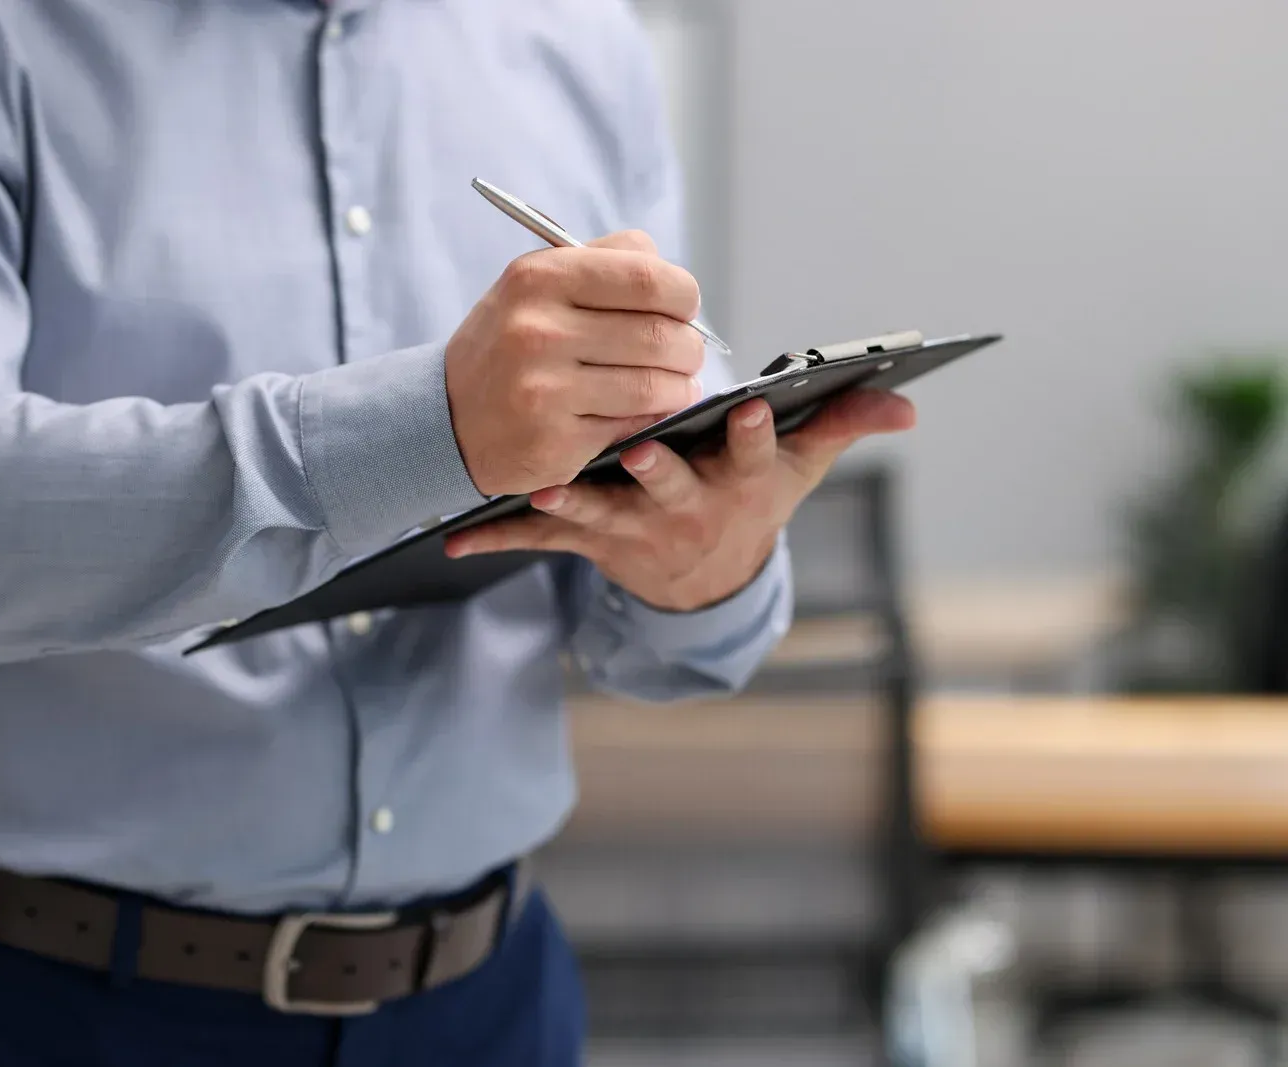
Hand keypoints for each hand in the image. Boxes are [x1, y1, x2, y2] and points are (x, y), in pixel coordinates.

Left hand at [444, 389, 916, 611]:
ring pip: (600, 514)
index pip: (748, 454)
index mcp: (734, 482)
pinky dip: (499, 537)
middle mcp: (682, 509)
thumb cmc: (747, 501)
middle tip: (639, 451)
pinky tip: (456, 537)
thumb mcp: (796, 469)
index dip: (748, 433)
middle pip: (670, 488)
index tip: (746, 406)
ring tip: (542, 492)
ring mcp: (632, 528)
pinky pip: (540, 542)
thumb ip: (841, 424)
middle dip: (657, 471)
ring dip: (572, 503)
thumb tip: (906, 401)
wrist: (702, 579)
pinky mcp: (588, 540)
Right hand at [445, 231, 706, 496]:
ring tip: (675, 384)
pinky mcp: (554, 441)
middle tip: (685, 354)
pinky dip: (652, 418)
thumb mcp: (536, 285)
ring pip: (654, 385)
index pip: (648, 278)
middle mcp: (537, 331)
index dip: (683, 294)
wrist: (448, 418)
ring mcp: (544, 390)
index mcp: (539, 278)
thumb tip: (676, 282)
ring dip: (679, 387)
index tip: (683, 308)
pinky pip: (633, 425)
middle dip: (688, 347)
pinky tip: (644, 411)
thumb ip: (606, 263)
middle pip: (659, 335)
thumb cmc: (510, 344)